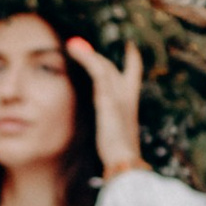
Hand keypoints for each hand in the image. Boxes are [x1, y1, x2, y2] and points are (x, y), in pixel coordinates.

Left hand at [67, 36, 144, 177]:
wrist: (125, 161)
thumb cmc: (119, 155)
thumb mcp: (114, 138)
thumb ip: (110, 128)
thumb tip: (107, 132)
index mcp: (130, 104)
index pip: (134, 73)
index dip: (132, 59)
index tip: (130, 47)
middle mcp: (126, 96)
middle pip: (112, 68)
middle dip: (96, 56)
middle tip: (78, 48)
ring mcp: (118, 96)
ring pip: (103, 66)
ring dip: (86, 54)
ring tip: (71, 45)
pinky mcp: (108, 99)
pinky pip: (97, 71)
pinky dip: (86, 59)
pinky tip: (73, 51)